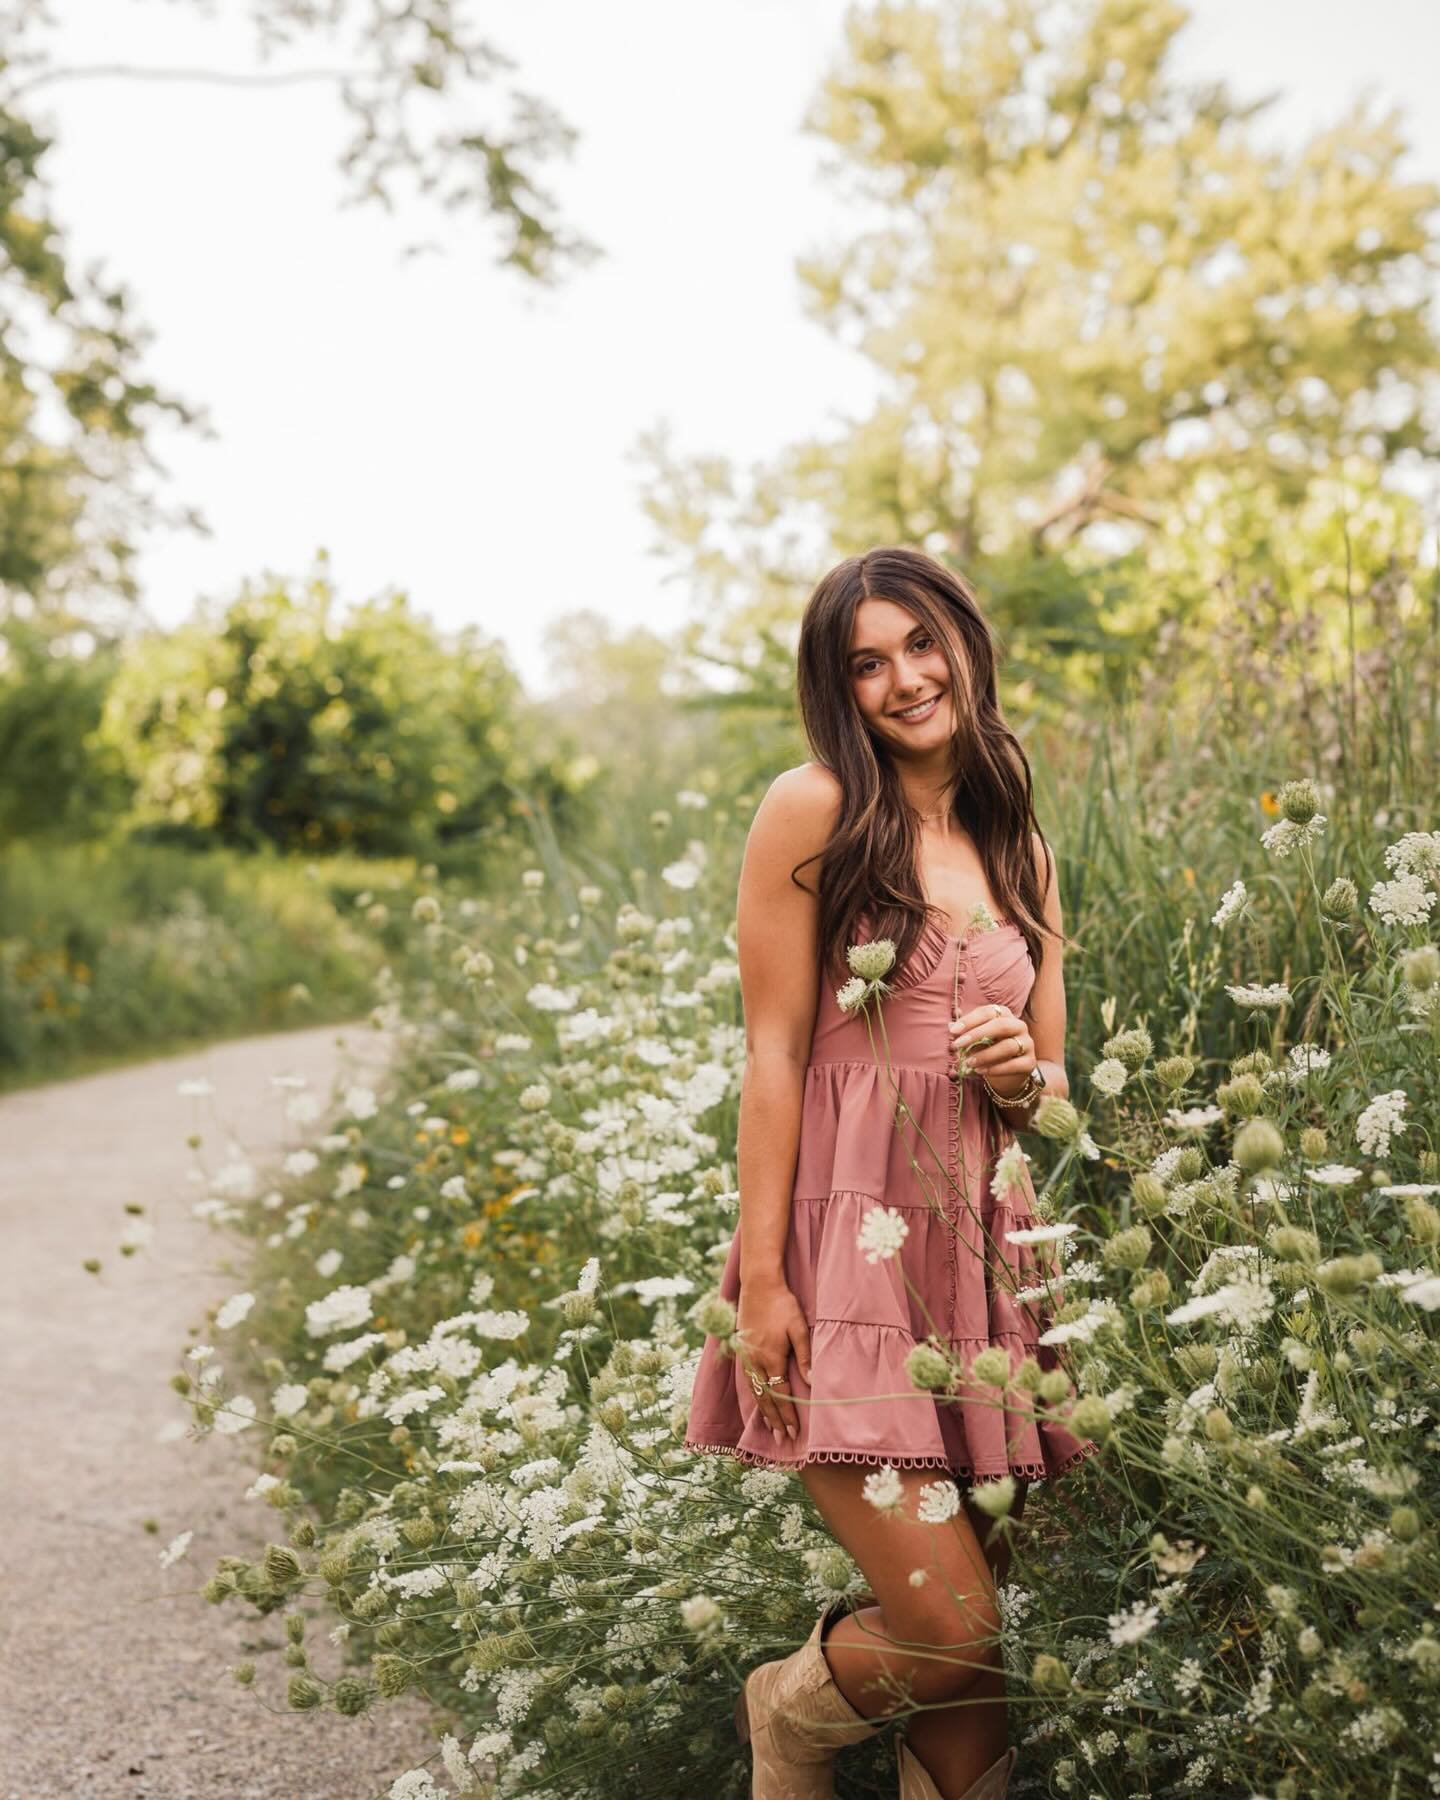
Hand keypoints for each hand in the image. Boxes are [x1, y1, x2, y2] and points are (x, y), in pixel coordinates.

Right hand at [734, 1279, 811, 1443]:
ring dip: (763, 1410)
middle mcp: (755, 1361)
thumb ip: (804, 1356)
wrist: (758, 1284)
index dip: (787, 1415)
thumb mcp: (798, 1328)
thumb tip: (811, 1382)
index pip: (780, 1395)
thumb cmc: (782, 1304)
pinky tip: (758, 1399)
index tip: (793, 1432)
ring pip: (754, 1390)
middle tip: (782, 1439)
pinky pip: (747, 1379)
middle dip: (774, 1420)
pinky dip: (754, 1394)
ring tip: (770, 1427)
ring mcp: (745, 1355)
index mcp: (771, 1358)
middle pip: (765, 1398)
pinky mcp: (741, 1348)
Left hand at [949, 1001, 1035, 1093]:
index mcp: (1004, 1015)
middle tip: (958, 1045)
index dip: (970, 1020)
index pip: (988, 1012)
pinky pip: (1014, 1064)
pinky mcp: (1030, 1062)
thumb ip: (965, 1033)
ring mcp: (1027, 1044)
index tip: (953, 1031)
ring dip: (985, 1055)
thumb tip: (950, 1026)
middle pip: (1001, 1025)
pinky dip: (996, 1069)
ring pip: (1008, 1046)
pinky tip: (981, 1071)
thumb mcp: (975, 1041)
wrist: (1007, 1074)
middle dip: (977, 1035)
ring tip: (968, 1062)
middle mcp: (1018, 1026)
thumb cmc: (988, 1050)